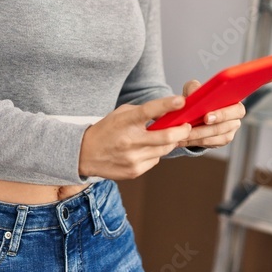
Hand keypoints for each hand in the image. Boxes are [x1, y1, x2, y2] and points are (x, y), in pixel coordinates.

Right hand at [78, 95, 193, 179]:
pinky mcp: (134, 171)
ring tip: (165, 137)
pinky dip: (155, 153)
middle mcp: (130, 140)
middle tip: (186, 126)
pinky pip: (155, 160)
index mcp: (125, 122)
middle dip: (182, 131)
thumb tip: (169, 112)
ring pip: (164, 150)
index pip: (148, 111)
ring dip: (169, 142)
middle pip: (166, 137)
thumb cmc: (107, 130)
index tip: (181, 101)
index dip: (167, 105)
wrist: (85, 154)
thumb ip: (143, 112)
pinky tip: (144, 150)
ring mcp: (133, 158)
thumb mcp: (121, 114)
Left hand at [173, 79, 245, 148]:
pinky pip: (207, 144)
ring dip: (195, 136)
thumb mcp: (195, 88)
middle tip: (189, 128)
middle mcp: (234, 120)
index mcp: (235, 104)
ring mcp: (228, 133)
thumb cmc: (199, 98)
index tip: (206, 117)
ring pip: (213, 137)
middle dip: (204, 129)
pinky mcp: (219, 142)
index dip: (222, 115)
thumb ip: (194, 88)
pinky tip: (182, 139)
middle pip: (222, 127)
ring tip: (181, 134)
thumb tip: (192, 94)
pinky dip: (193, 142)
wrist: (194, 111)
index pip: (236, 110)